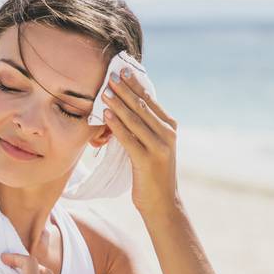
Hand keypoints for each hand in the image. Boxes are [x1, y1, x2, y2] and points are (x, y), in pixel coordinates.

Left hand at [102, 67, 180, 215]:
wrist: (163, 203)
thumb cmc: (153, 173)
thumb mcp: (152, 146)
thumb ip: (144, 127)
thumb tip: (125, 106)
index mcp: (169, 127)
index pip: (150, 99)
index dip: (135, 84)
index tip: (121, 70)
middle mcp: (168, 134)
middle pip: (142, 106)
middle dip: (124, 90)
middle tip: (109, 75)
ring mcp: (159, 147)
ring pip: (135, 120)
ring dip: (118, 104)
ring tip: (104, 91)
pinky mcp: (147, 160)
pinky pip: (129, 139)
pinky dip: (117, 126)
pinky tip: (106, 115)